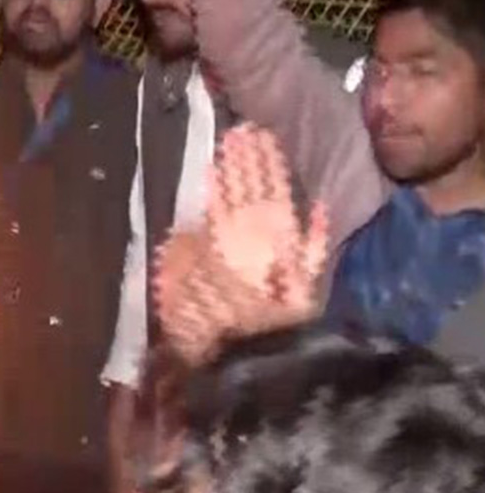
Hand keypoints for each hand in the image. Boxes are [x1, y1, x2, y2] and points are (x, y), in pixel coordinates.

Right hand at [154, 124, 328, 364]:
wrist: (259, 361)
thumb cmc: (205, 327)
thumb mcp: (174, 290)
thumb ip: (180, 255)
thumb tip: (186, 230)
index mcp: (223, 233)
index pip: (224, 190)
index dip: (227, 165)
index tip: (227, 138)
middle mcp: (259, 233)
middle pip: (254, 190)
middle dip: (250, 161)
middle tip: (249, 130)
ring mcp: (287, 252)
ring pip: (282, 204)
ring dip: (276, 176)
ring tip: (271, 148)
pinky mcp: (305, 276)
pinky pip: (315, 244)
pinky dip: (318, 223)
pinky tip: (320, 203)